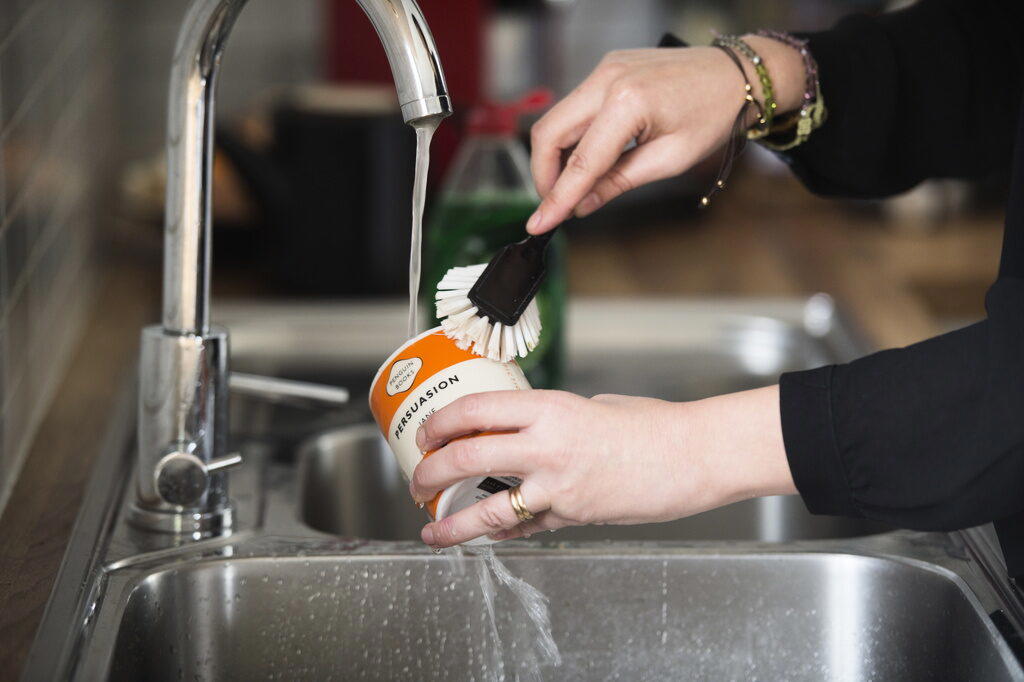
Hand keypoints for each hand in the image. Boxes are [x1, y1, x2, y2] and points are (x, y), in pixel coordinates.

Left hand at [410, 385, 794, 546]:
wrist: (691, 456)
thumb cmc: (651, 425)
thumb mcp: (595, 406)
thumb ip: (555, 420)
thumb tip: (529, 432)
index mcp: (548, 408)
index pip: (474, 410)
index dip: (440, 423)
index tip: (425, 433)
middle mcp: (545, 445)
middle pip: (466, 456)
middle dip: (430, 472)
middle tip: (417, 481)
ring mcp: (557, 485)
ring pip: (486, 508)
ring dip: (451, 521)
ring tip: (431, 528)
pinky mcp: (572, 514)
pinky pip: (526, 527)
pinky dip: (503, 531)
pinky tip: (487, 535)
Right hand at [526, 38, 804, 234]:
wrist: (736, 74)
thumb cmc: (713, 114)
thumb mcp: (670, 160)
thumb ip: (619, 182)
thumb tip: (581, 206)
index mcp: (629, 102)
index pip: (581, 161)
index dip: (557, 198)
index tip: (538, 224)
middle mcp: (608, 79)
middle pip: (549, 132)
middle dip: (545, 175)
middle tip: (556, 205)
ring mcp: (605, 69)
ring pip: (557, 119)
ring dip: (556, 157)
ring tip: (573, 186)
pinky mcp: (607, 69)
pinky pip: (574, 108)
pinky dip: (573, 138)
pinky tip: (587, 159)